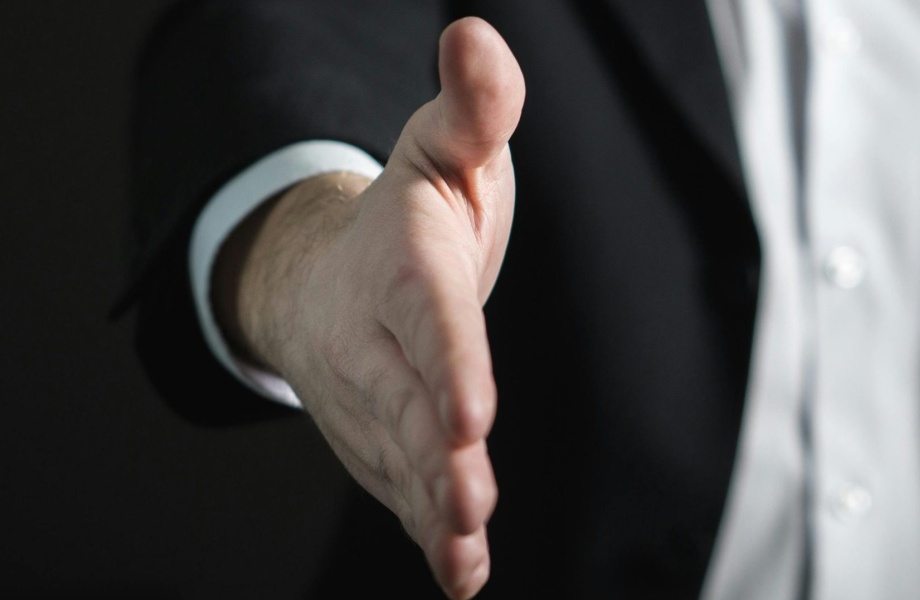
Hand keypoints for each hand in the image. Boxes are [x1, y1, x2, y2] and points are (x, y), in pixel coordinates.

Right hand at [213, 17, 523, 598]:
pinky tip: (461, 573)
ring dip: (433, 507)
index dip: (449, 361)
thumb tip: (476, 34)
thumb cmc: (409, 213)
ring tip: (462, 547)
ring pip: (402, 458)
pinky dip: (428, 532)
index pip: (429, 317)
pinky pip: (401, 488)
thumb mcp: (444, 148)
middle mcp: (378, 340)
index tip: (471, 410)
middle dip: (435, 454)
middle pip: (408, 401)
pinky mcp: (383, 439)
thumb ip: (473, 106)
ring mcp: (375, 398)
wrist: (329, 274)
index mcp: (404, 268)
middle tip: (468, 499)